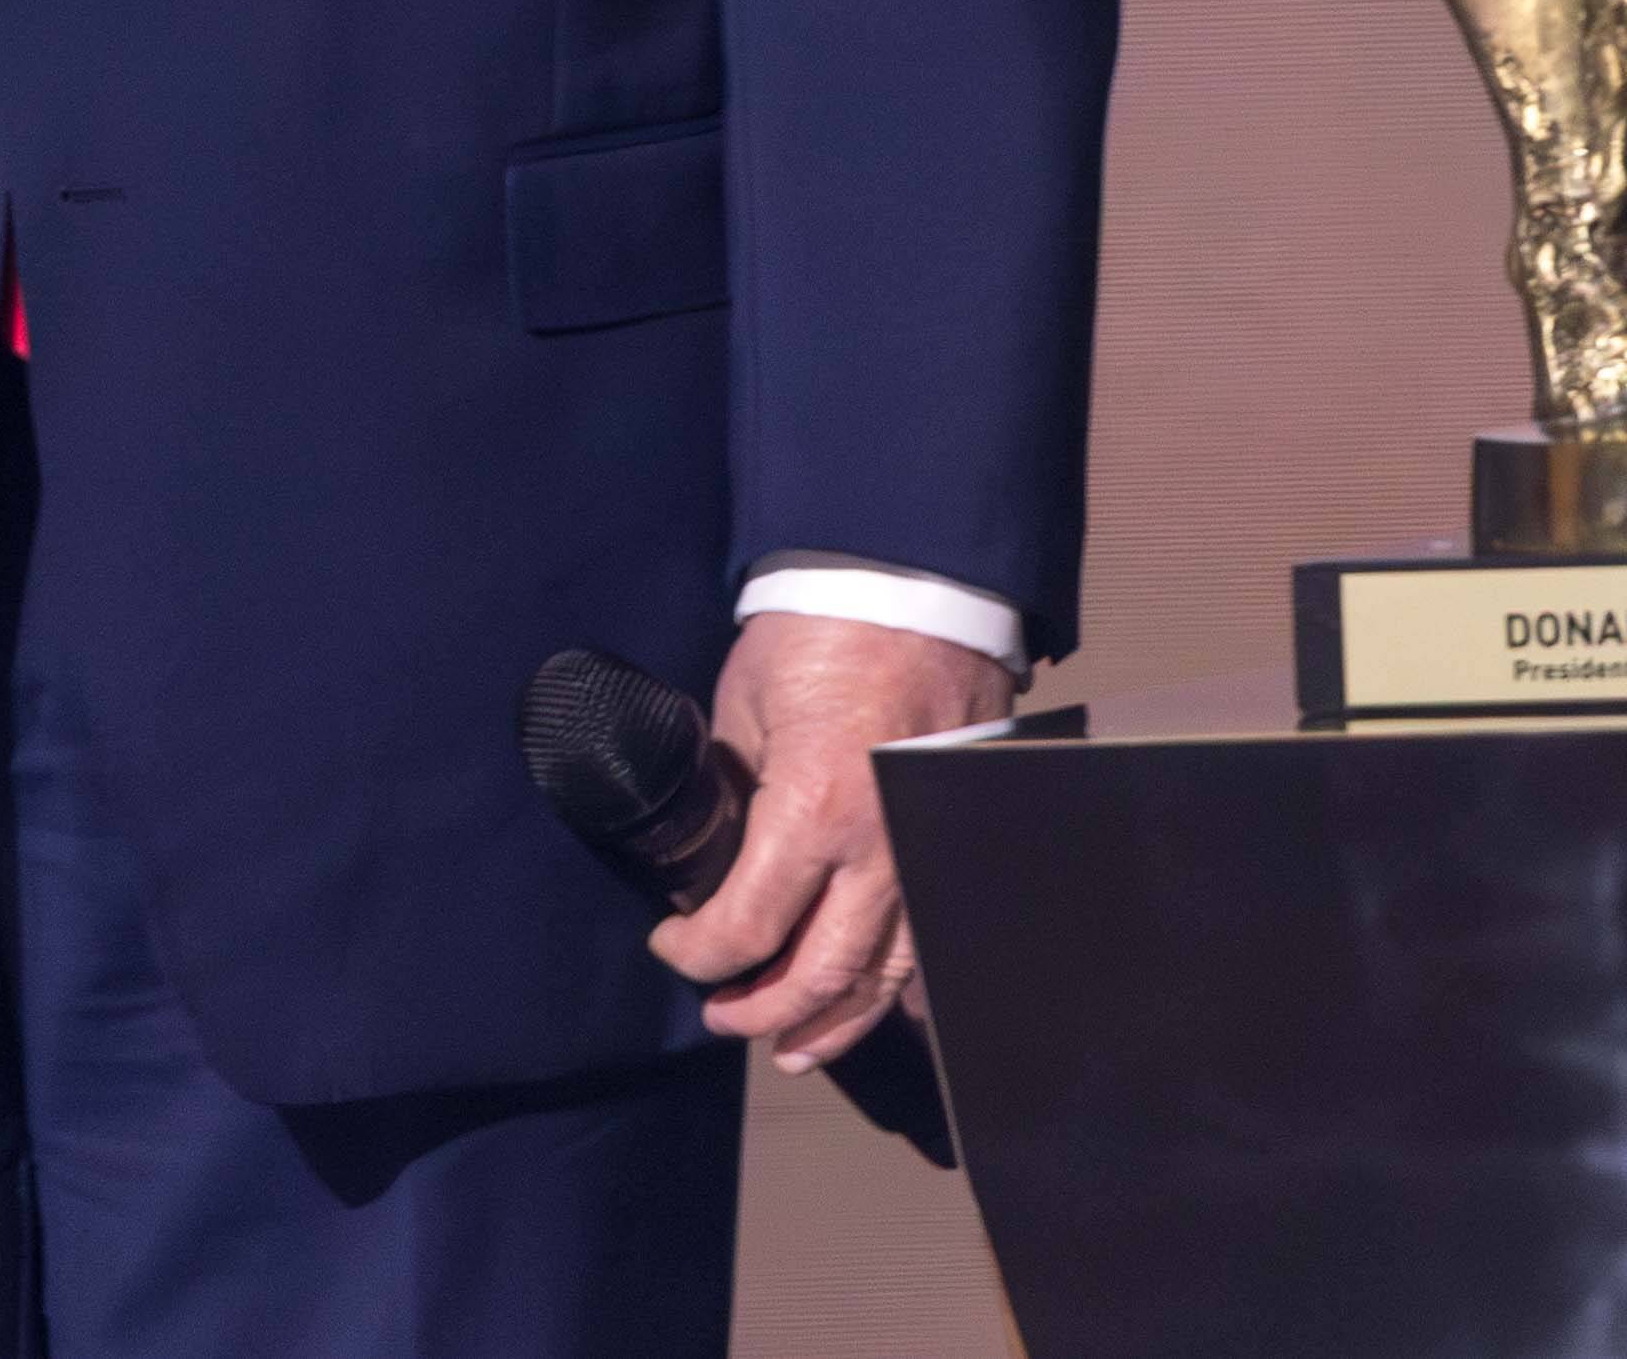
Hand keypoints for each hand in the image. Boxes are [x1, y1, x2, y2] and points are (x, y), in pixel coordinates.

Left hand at [659, 612, 1006, 1076]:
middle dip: (760, 1011)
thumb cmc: (825, 629)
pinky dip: (899, 983)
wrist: (914, 582)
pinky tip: (872, 1002)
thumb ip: (732, 790)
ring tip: (793, 1043)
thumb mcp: (743, 709)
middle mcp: (880, 845)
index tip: (671, 943)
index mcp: (813, 811)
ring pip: (888, 972)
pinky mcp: (955, 833)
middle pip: (821, 977)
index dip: (696, 955)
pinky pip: (929, 932)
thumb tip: (710, 847)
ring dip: (835, 1020)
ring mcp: (928, 846)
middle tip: (723, 1014)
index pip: (745, 930)